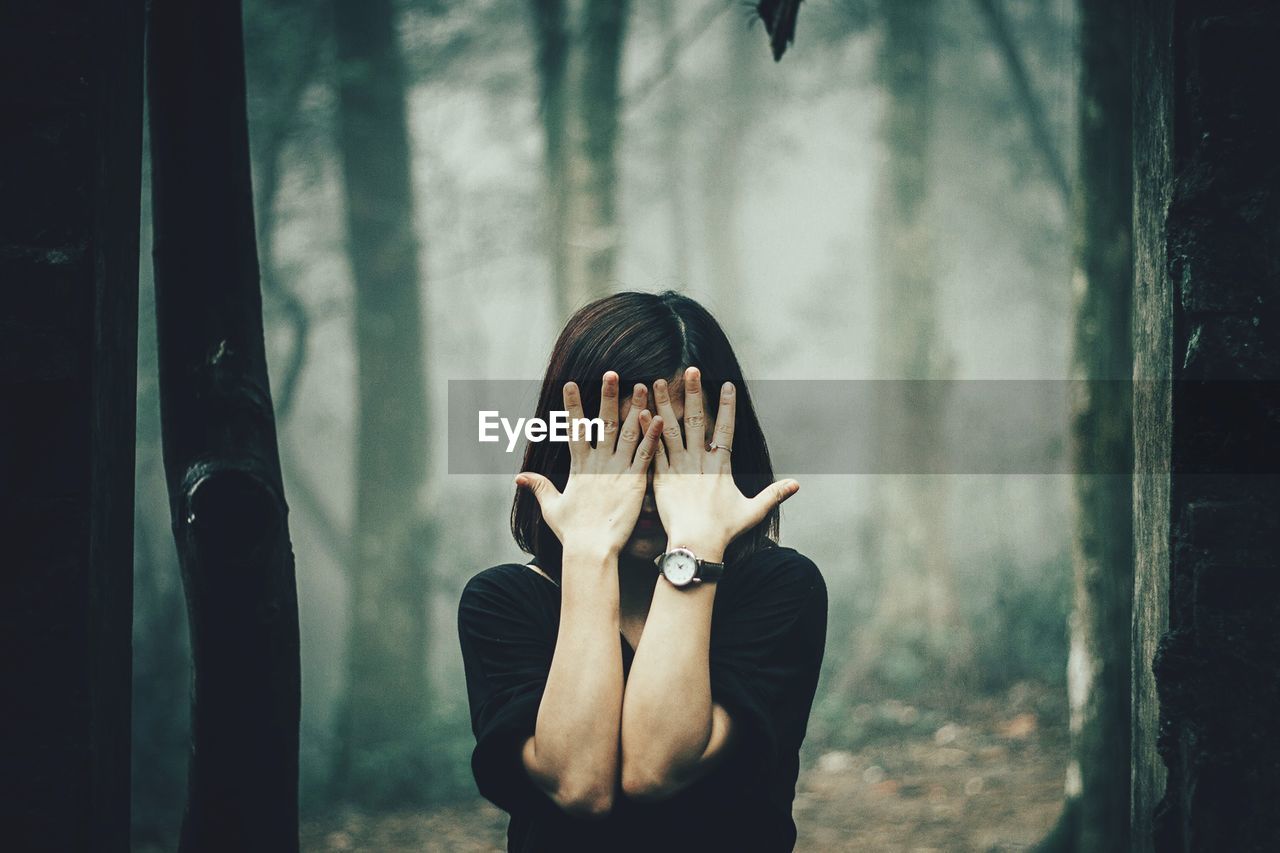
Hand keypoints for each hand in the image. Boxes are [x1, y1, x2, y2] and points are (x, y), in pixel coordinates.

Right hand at [516, 373, 663, 557]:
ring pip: (628, 433)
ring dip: (635, 409)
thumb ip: (539, 487)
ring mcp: (618, 471)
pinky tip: (661, 418)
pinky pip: (646, 455)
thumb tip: (518, 477)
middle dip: (607, 396)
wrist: (591, 550)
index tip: (570, 383)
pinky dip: (653, 436)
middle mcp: (598, 463)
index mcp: (579, 467)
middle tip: (612, 373)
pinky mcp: (635, 482)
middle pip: (604, 423)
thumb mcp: (552, 507)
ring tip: (642, 386)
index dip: (573, 406)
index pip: (575, 429)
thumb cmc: (573, 533)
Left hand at [650, 367, 798, 561]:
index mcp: (720, 465)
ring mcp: (678, 467)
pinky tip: (641, 412)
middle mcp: (699, 461)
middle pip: (695, 420)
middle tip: (690, 370)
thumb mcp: (752, 511)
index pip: (725, 428)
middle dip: (694, 393)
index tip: (728, 384)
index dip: (727, 406)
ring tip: (655, 382)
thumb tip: (797, 486)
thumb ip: (773, 495)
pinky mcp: (660, 478)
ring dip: (662, 404)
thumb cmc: (724, 531)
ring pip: (669, 429)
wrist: (696, 545)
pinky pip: (652, 449)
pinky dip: (647, 431)